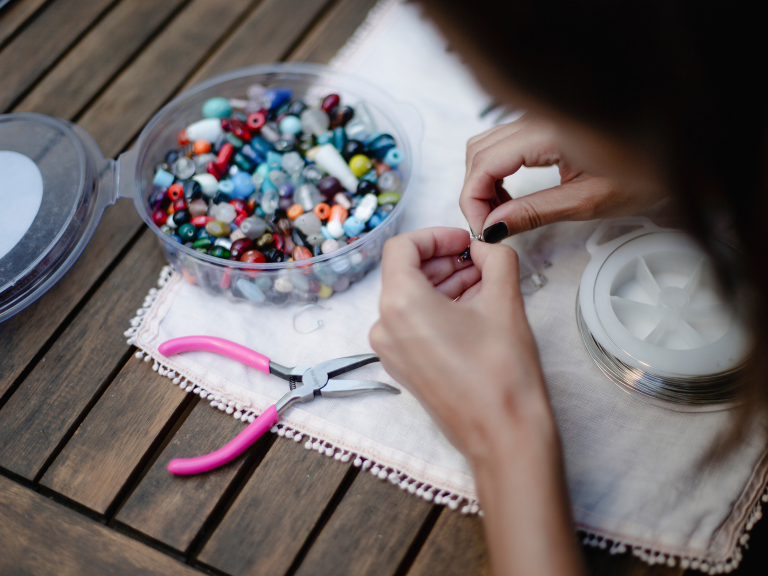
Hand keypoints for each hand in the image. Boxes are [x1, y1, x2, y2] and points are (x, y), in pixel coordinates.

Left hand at [370, 227, 583, 575]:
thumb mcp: (505, 300)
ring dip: (444, 284)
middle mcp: (384, 326)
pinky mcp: (403, 368)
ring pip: (410, 298)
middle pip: (405, 273)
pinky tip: (473, 309)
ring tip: (484, 283)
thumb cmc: (502, 372)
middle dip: (444, 260)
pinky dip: (438, 309)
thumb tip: (486, 246)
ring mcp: (390, 350)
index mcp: (400, 303)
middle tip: (481, 260)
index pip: (403, 247)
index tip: (465, 241)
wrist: (503, 435)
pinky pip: (412, 323)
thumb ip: (496, 258)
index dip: (436, 236)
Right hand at [460, 115, 662, 242]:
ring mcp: (539, 116)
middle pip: (478, 151)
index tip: (482, 230)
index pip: (484, 163)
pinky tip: (509, 194)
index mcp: (548, 131)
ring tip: (500, 213)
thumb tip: (493, 227)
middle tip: (490, 226)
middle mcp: (538, 116)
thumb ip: (533, 212)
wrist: (675, 149)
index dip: (473, 200)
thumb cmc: (647, 171)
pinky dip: (496, 170)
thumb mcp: (587, 200)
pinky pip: (503, 143)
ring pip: (486, 145)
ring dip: (482, 180)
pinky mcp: (544, 123)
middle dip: (474, 191)